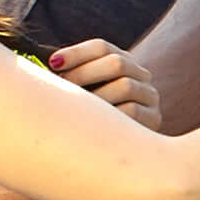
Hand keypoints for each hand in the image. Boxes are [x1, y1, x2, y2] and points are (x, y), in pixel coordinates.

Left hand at [40, 38, 162, 129]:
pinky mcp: (154, 119)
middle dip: (84, 74)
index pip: (102, 47)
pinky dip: (111, 117)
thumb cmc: (85, 117)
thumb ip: (66, 76)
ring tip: (76, 111)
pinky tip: (93, 126)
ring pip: (126, 86)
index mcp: (122, 61)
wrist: (118, 152)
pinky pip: (133, 112)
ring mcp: (150, 96)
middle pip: (116, 63)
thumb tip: (45, 66)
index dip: (76, 54)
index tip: (52, 64)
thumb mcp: (78, 92)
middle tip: (60, 89)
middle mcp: (141, 75)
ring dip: (97, 97)